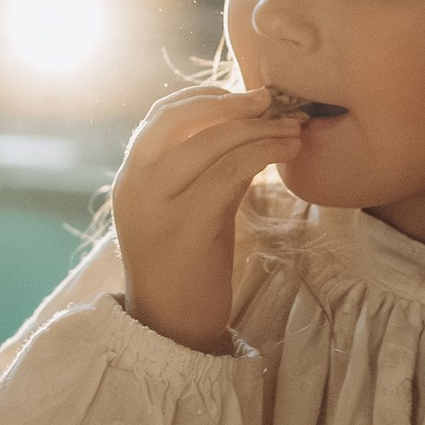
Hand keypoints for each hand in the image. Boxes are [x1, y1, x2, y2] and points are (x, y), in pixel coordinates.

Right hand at [112, 83, 301, 353]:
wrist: (172, 327)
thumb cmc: (185, 267)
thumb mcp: (186, 209)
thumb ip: (203, 170)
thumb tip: (246, 131)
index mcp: (131, 176)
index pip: (162, 116)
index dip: (205, 98)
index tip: (244, 98)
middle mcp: (137, 184)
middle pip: (183, 119)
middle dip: (232, 104)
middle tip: (272, 100)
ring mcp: (158, 204)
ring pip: (212, 142)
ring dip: (259, 128)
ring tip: (293, 129)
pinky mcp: (187, 225)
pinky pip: (229, 172)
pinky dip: (263, 154)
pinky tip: (286, 154)